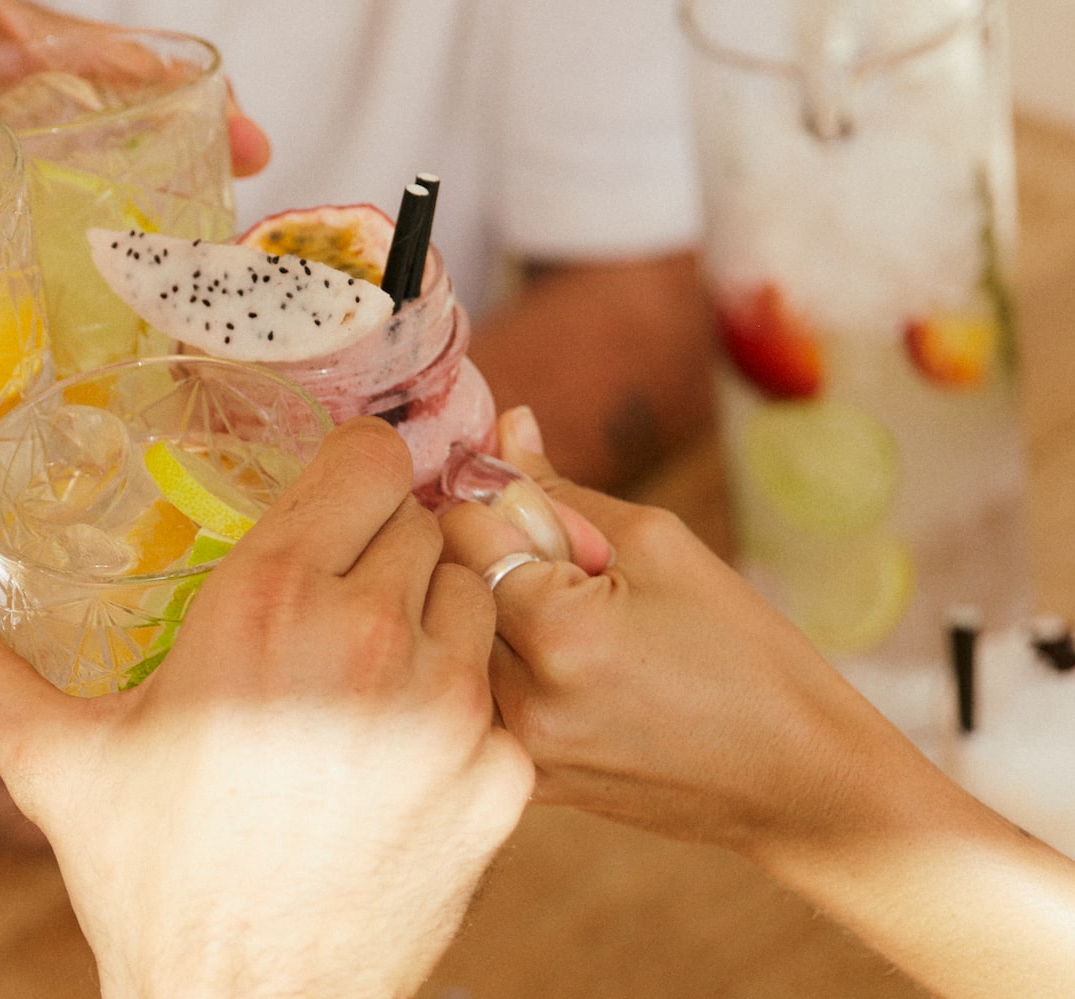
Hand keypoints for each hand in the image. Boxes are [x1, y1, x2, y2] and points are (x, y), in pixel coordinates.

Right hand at [0, 419, 532, 998]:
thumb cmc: (158, 882)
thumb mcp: (58, 768)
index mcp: (265, 606)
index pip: (367, 459)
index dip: (352, 468)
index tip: (335, 495)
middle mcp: (368, 638)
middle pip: (417, 525)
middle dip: (378, 548)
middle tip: (333, 599)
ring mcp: (448, 709)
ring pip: (468, 600)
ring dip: (427, 617)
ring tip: (369, 671)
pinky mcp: (500, 776)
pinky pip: (493, 698)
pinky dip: (456, 710)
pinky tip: (398, 750)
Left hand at [438, 406, 939, 856]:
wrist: (796, 782)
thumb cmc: (745, 652)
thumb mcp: (660, 546)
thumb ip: (560, 490)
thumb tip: (500, 429)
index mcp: (558, 630)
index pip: (458, 530)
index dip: (492, 507)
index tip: (537, 520)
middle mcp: (522, 700)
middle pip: (443, 591)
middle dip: (485, 563)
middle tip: (555, 575)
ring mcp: (518, 753)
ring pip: (453, 650)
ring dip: (489, 621)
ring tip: (565, 628)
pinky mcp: (524, 787)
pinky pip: (477, 706)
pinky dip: (503, 675)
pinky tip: (568, 677)